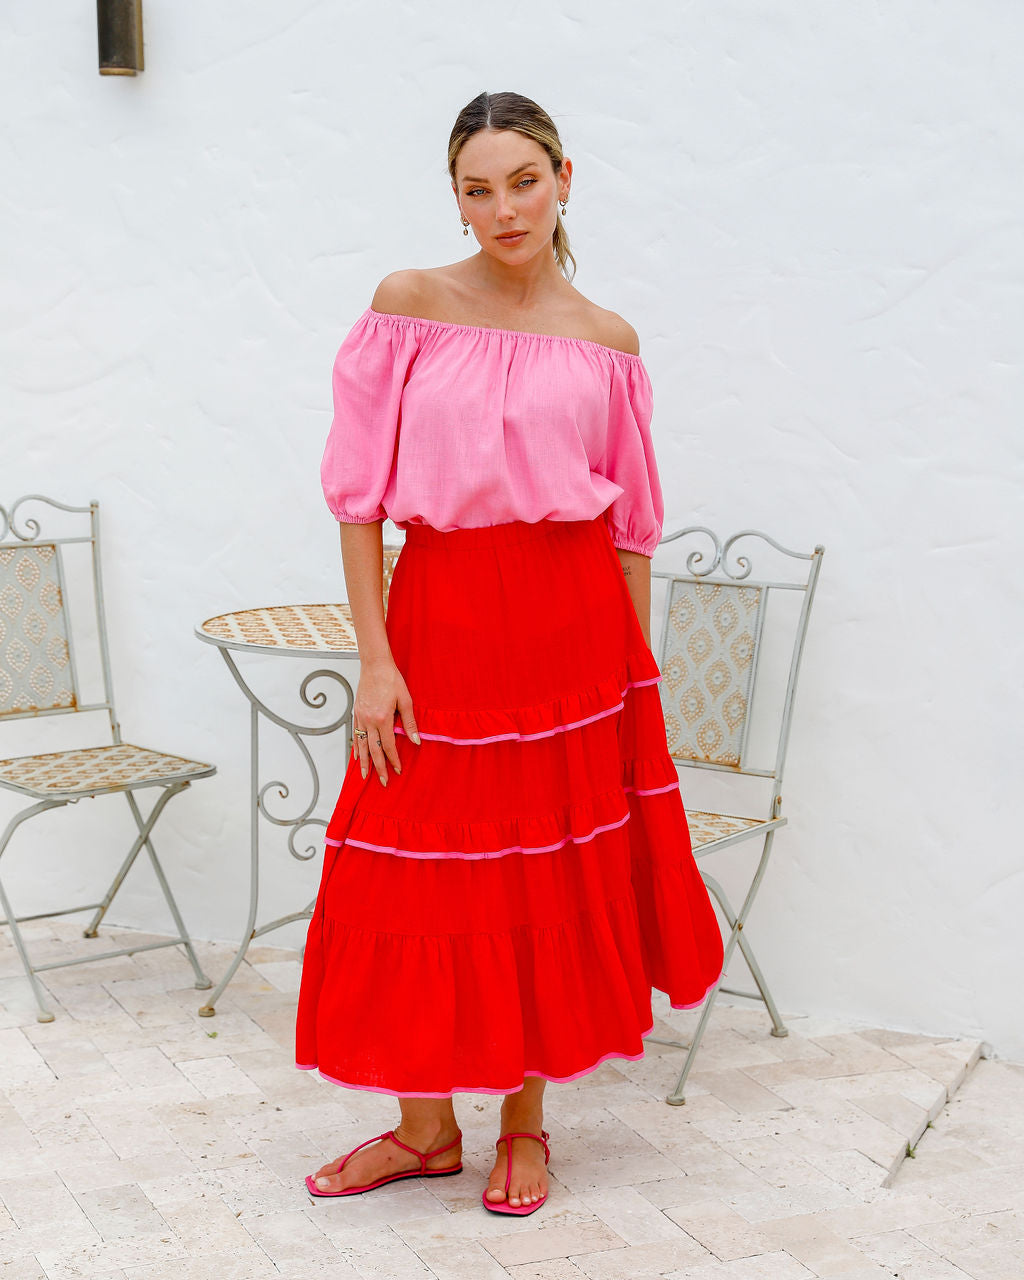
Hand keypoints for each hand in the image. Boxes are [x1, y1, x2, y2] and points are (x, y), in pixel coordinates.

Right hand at [352, 659, 420, 784]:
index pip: (389, 745)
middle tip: (383, 782)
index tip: (398, 770)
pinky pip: (355, 734)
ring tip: (365, 776)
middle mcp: (369, 720)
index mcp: (382, 718)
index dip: (393, 760)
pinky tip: (357, 756)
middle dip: (378, 767)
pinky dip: (356, 747)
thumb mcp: (405, 700)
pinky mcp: (356, 713)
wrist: (375, 665)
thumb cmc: (391, 680)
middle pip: (374, 750)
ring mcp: (360, 717)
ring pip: (361, 745)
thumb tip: (416, 741)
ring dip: (364, 762)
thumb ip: (410, 722)